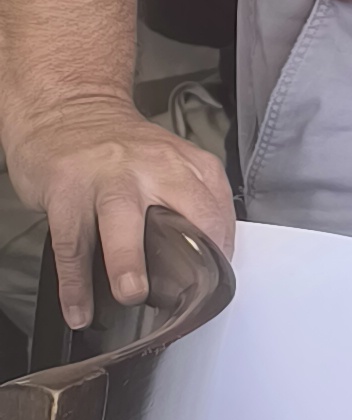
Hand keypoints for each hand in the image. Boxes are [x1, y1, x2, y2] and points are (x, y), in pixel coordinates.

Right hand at [12, 91, 234, 323]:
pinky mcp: (66, 188)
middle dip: (187, 248)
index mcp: (186, 164)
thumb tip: (206, 263)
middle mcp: (153, 166)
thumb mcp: (169, 164)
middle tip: (183, 290)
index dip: (217, 252)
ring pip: (121, 219)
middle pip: (181, 208)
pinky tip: (78, 308)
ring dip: (127, 260)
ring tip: (131, 294)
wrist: (68, 111)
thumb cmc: (122, 151)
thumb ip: (191, 203)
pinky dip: (74, 282)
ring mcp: (108, 176)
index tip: (212, 285)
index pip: (216, 211)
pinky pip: (70, 241)